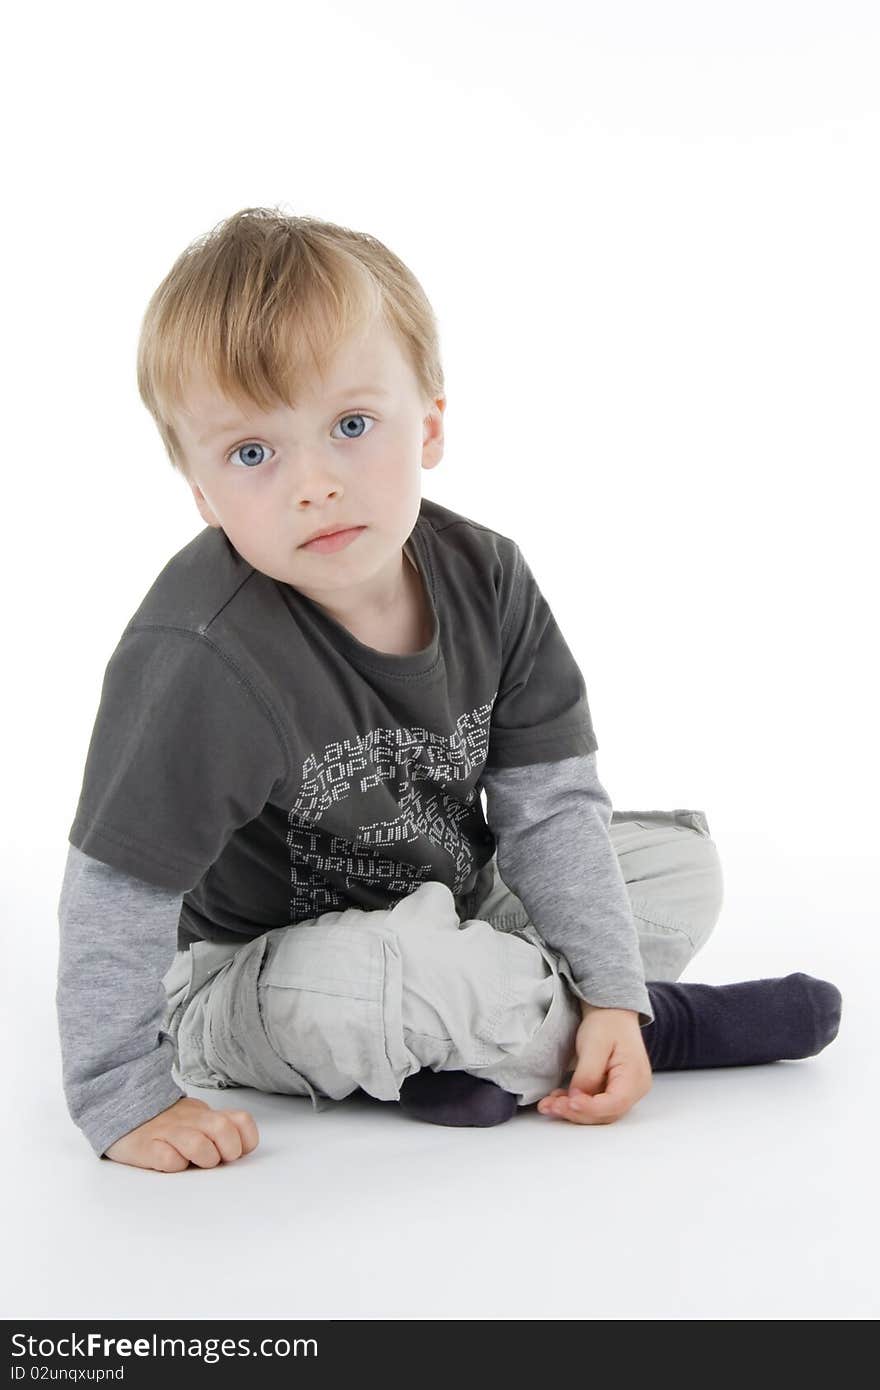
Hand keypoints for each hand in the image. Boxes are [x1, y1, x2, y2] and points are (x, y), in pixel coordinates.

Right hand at [104, 1096, 259, 1171]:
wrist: (121, 1106)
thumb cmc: (165, 1122)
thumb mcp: (196, 1118)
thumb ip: (218, 1128)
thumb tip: (242, 1147)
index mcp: (205, 1114)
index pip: (241, 1121)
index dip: (244, 1140)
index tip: (235, 1151)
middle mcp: (190, 1120)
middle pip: (223, 1130)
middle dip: (228, 1151)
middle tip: (216, 1159)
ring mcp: (168, 1132)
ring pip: (198, 1145)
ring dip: (202, 1158)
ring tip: (192, 1162)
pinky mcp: (146, 1147)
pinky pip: (167, 1159)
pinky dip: (173, 1165)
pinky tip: (168, 1162)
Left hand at [537, 1006, 651, 1124]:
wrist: (610, 1012)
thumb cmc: (607, 1023)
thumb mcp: (595, 1045)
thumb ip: (587, 1075)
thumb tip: (576, 1099)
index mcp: (635, 1077)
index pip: (614, 1104)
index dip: (590, 1108)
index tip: (569, 1102)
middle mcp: (634, 1090)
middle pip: (605, 1113)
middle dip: (576, 1112)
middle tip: (551, 1106)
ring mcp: (623, 1092)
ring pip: (597, 1112)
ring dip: (571, 1111)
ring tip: (548, 1105)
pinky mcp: (611, 1091)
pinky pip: (593, 1105)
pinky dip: (574, 1105)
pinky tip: (556, 1101)